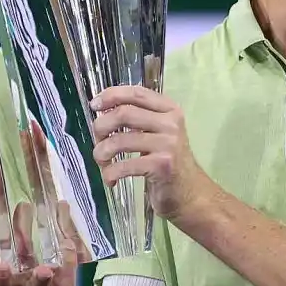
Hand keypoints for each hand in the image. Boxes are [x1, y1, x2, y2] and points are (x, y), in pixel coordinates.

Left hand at [91, 85, 202, 219]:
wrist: (190, 193)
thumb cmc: (166, 161)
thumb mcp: (157, 132)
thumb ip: (137, 117)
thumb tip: (102, 111)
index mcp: (169, 109)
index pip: (136, 93)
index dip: (111, 95)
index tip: (95, 105)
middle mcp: (171, 123)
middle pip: (123, 113)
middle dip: (101, 127)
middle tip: (98, 140)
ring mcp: (168, 144)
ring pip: (119, 140)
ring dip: (101, 153)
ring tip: (102, 162)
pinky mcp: (162, 166)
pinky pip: (124, 165)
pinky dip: (110, 173)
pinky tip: (110, 180)